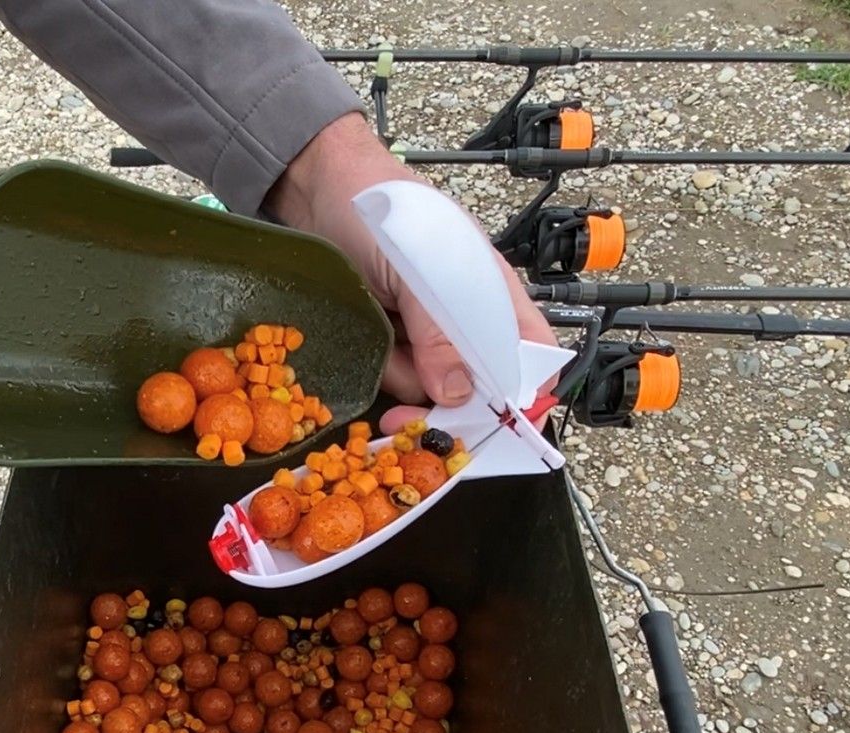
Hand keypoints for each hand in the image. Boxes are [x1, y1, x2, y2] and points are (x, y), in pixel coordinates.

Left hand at [267, 111, 556, 429]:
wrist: (317, 185)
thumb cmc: (383, 209)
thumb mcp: (417, 269)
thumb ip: (438, 331)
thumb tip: (458, 393)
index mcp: (493, 295)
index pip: (533, 356)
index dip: (528, 395)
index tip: (508, 431)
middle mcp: (464, 319)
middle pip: (479, 387)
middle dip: (448, 407)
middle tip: (412, 420)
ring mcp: (424, 331)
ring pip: (430, 387)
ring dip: (403, 379)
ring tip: (382, 335)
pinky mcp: (388, 338)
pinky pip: (393, 375)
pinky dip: (379, 369)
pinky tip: (368, 337)